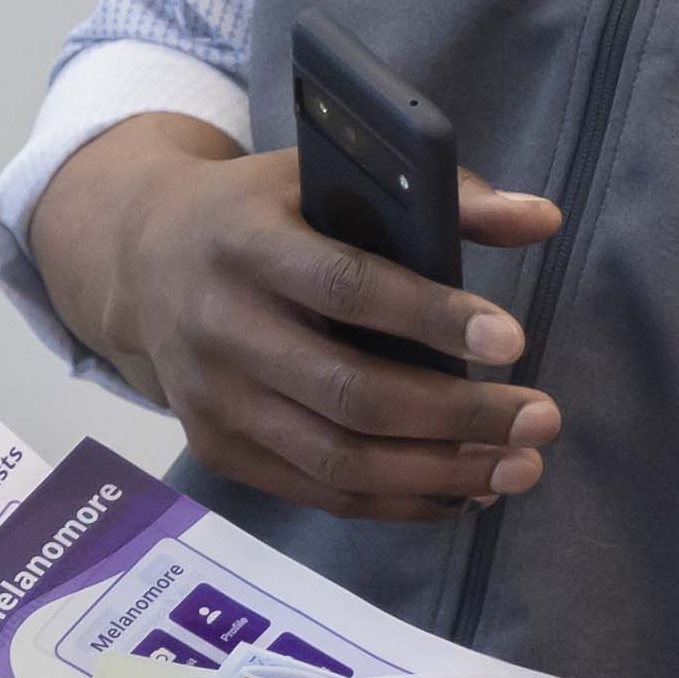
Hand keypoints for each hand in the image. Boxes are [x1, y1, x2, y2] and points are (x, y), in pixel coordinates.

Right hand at [25, 112, 565, 522]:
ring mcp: (214, 400)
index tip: (512, 340)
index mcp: (245, 242)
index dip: (431, 318)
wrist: (138, 259)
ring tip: (519, 468)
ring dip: (439, 473)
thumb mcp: (323, 176)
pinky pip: (318, 492)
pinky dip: (397, 501)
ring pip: (339, 460)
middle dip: (457, 416)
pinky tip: (462, 489)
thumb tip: (540, 217)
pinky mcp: (217, 449)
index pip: (346, 288)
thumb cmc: (258, 212)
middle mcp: (220, 327)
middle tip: (539, 419)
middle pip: (350, 393)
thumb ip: (437, 196)